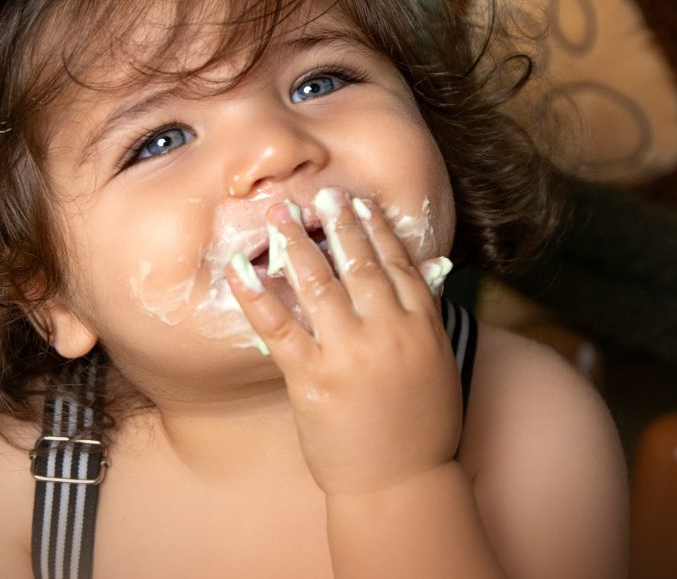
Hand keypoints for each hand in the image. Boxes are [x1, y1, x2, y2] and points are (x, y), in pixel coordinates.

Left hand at [226, 187, 459, 496]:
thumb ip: (427, 315)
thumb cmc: (421, 427)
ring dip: (296, 244)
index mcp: (421, 326)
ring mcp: (349, 354)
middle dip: (337, 224)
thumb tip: (430, 271)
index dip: (376, 230)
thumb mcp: (437, 364)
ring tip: (279, 216)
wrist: (402, 483)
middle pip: (359, 263)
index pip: (398, 263)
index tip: (359, 203)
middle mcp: (388, 332)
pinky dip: (255, 295)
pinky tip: (240, 269)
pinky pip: (278, 327)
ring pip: (319, 284)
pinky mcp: (313, 379)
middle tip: (320, 193)